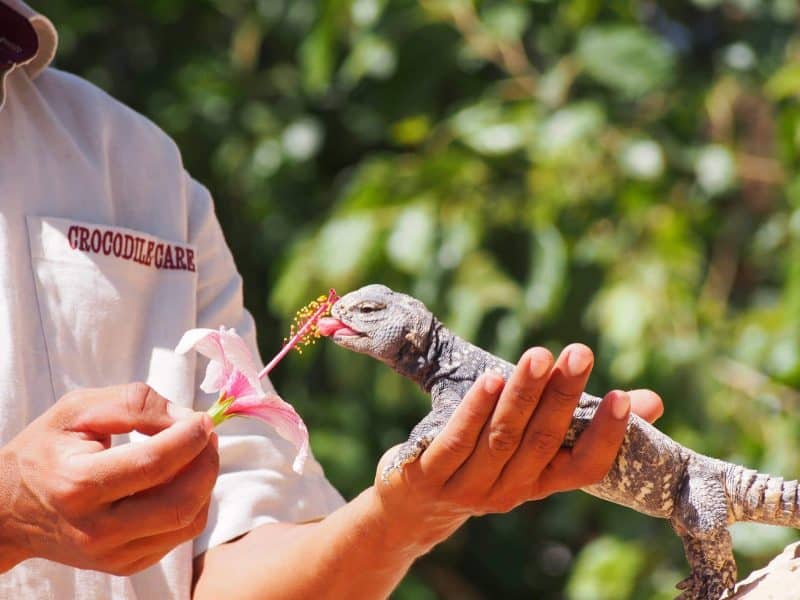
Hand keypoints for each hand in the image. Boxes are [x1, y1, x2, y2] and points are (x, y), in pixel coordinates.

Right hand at [0, 383, 218, 574]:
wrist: (7, 511)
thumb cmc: (45, 451)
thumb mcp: (78, 410)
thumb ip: (134, 404)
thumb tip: (184, 418)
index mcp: (78, 485)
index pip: (153, 465)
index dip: (189, 438)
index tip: (203, 419)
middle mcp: (97, 529)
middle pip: (180, 502)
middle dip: (207, 462)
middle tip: (206, 435)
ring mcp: (112, 554)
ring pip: (188, 522)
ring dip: (205, 483)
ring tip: (196, 454)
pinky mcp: (125, 565)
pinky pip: (179, 536)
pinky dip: (193, 503)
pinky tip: (180, 480)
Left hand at [372, 344, 662, 553]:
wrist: (416, 504)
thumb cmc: (486, 463)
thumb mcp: (533, 449)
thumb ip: (585, 424)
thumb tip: (652, 401)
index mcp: (539, 484)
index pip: (583, 468)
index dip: (606, 436)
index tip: (624, 396)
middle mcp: (509, 490)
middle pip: (542, 442)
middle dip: (563, 396)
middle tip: (579, 353)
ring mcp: (468, 486)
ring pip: (502, 438)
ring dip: (523, 395)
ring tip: (540, 356)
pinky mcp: (428, 475)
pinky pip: (457, 440)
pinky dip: (476, 409)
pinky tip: (491, 378)